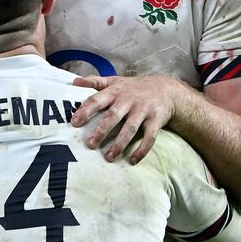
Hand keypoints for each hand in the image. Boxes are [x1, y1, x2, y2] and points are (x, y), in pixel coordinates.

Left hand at [70, 75, 188, 163]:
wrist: (166, 90)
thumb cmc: (134, 88)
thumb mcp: (115, 81)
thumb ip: (95, 81)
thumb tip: (74, 82)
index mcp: (116, 91)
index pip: (98, 99)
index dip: (86, 110)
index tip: (74, 122)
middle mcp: (129, 100)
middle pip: (113, 116)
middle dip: (101, 131)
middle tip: (90, 145)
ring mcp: (143, 110)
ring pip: (130, 129)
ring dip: (120, 144)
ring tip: (109, 157)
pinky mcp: (156, 120)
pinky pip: (149, 137)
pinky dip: (142, 150)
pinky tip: (132, 160)